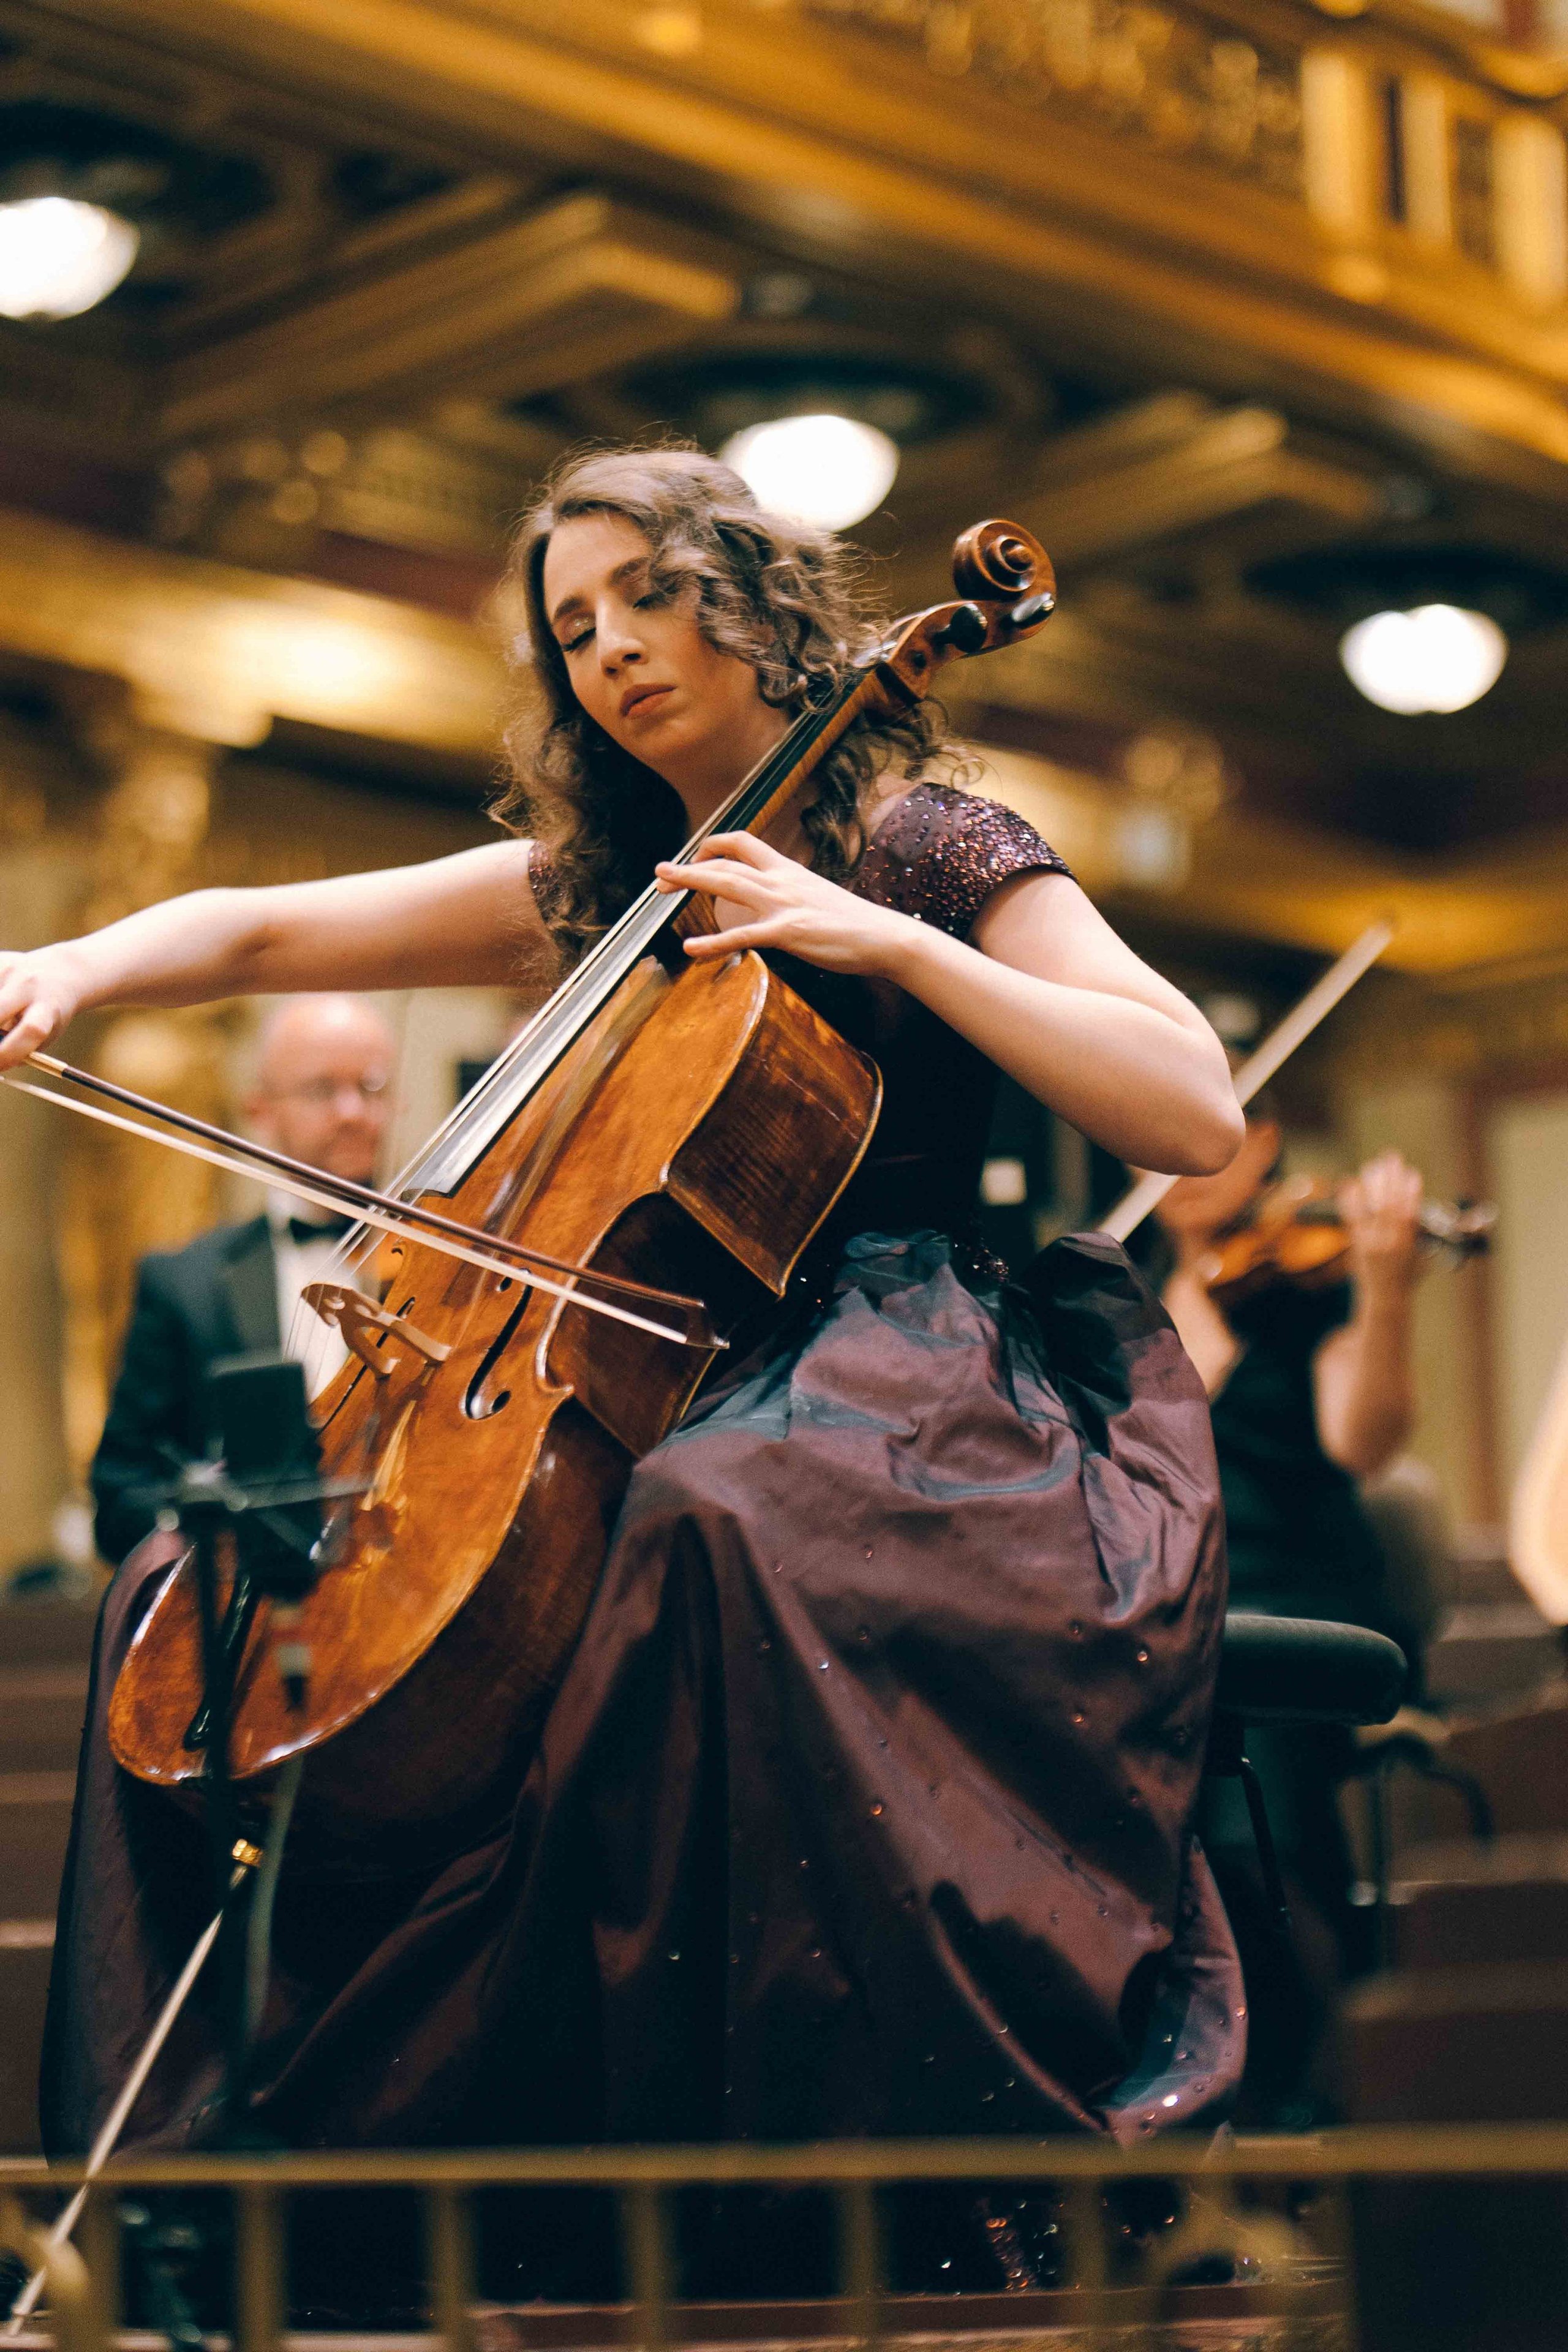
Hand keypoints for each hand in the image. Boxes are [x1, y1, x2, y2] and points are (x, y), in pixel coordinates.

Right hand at [0, 943, 86, 1071]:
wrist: (59, 972)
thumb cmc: (48, 1012)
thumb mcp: (46, 1033)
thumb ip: (21, 1050)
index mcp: (47, 1007)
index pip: (30, 1031)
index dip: (8, 1053)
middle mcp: (28, 986)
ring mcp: (9, 970)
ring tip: (4, 1021)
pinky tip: (0, 1004)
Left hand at [654, 834, 914, 976]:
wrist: (884, 936)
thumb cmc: (854, 923)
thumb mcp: (817, 897)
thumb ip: (791, 894)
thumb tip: (775, 903)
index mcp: (788, 870)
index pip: (743, 842)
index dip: (714, 845)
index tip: (695, 857)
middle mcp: (781, 880)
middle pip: (725, 862)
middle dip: (689, 866)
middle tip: (661, 874)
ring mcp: (783, 905)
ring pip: (726, 885)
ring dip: (689, 882)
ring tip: (660, 887)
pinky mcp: (788, 933)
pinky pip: (742, 935)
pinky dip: (712, 943)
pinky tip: (690, 949)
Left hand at [1338, 1149, 1423, 1297]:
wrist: (1386, 1296)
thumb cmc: (1408, 1274)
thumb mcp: (1421, 1253)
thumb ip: (1419, 1230)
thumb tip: (1416, 1202)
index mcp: (1408, 1245)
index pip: (1409, 1215)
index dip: (1411, 1193)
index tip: (1413, 1173)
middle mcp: (1388, 1243)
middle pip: (1388, 1205)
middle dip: (1391, 1179)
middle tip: (1392, 1158)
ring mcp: (1370, 1243)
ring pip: (1370, 1209)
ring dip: (1371, 1184)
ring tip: (1372, 1165)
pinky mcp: (1357, 1244)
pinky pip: (1351, 1218)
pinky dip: (1350, 1200)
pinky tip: (1350, 1182)